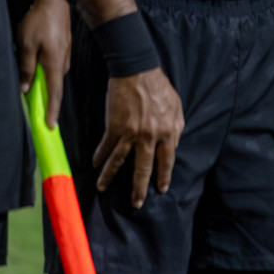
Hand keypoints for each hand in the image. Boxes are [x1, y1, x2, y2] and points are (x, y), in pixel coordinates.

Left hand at [17, 0, 71, 128]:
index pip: (54, 94)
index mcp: (54, 64)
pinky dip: (46, 75)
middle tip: (38, 116)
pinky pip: (54, 68)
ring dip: (44, 86)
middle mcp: (63, 63)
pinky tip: (36, 72)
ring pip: (52, 77)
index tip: (50, 126)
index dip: (52, 111)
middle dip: (46, 102)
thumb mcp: (26, 45)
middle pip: (54, 88)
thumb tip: (25, 88)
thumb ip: (26, 68)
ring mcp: (64, 56)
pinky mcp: (63, 50)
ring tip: (32, 93)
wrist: (53, 1)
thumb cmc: (38, 21)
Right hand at [94, 67, 183, 208]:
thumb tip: (175, 146)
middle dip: (139, 188)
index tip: (161, 188)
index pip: (166, 160)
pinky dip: (100, 156)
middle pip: (143, 167)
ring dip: (109, 176)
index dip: (163, 176)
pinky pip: (106, 145)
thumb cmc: (159, 86)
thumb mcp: (177, 106)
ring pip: (119, 160)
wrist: (137, 70)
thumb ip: (177, 128)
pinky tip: (95, 164)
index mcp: (168, 132)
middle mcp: (150, 136)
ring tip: (103, 188)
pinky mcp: (115, 126)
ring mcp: (131, 132)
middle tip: (136, 203)